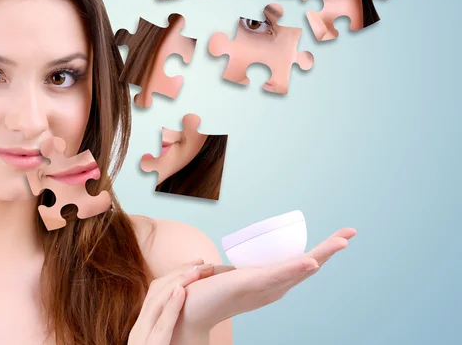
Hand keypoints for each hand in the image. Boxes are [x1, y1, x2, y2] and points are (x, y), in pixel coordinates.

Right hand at [128, 258, 219, 344]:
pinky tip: (182, 292)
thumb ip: (166, 328)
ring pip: (156, 303)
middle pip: (156, 291)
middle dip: (179, 273)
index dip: (175, 275)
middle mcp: (139, 329)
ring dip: (178, 283)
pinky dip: (171, 307)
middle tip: (202, 262)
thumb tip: (183, 308)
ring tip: (197, 271)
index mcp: (143, 327)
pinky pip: (161, 326)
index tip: (195, 266)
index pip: (156, 292)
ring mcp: (142, 340)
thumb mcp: (163, 342)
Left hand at [171, 227, 356, 340]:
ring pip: (300, 268)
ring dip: (322, 254)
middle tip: (350, 233)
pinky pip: (278, 274)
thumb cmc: (206, 292)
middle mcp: (275, 288)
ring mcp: (266, 287)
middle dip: (331, 249)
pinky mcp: (252, 283)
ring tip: (342, 241)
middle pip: (309, 266)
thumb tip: (222, 260)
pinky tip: (312, 261)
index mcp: (272, 283)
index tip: (340, 237)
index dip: (322, 252)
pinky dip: (296, 267)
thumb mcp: (228, 275)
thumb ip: (230, 270)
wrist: (190, 308)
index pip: (302, 265)